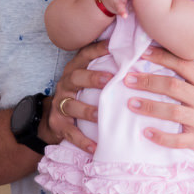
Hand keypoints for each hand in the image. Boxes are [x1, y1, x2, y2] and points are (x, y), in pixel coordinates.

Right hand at [44, 40, 110, 154]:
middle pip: (76, 77)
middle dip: (93, 78)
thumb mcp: (89, 80)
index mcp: (75, 70)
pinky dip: (83, 140)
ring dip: (87, 110)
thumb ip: (106, 68)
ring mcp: (60, 104)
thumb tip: (139, 54)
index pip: (85, 55)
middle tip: (110, 80)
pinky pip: (70, 133)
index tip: (113, 46)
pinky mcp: (58, 124)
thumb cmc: (81, 96)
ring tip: (101, 116)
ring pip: (71, 105)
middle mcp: (65, 84)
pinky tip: (95, 147)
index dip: (97, 50)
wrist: (54, 120)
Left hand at [126, 40, 193, 154]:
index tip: (142, 53)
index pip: (183, 65)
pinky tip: (145, 133)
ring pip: (172, 112)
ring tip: (130, 103)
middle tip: (127, 79)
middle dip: (148, 81)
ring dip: (150, 107)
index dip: (162, 57)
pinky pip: (178, 140)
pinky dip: (161, 137)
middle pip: (173, 87)